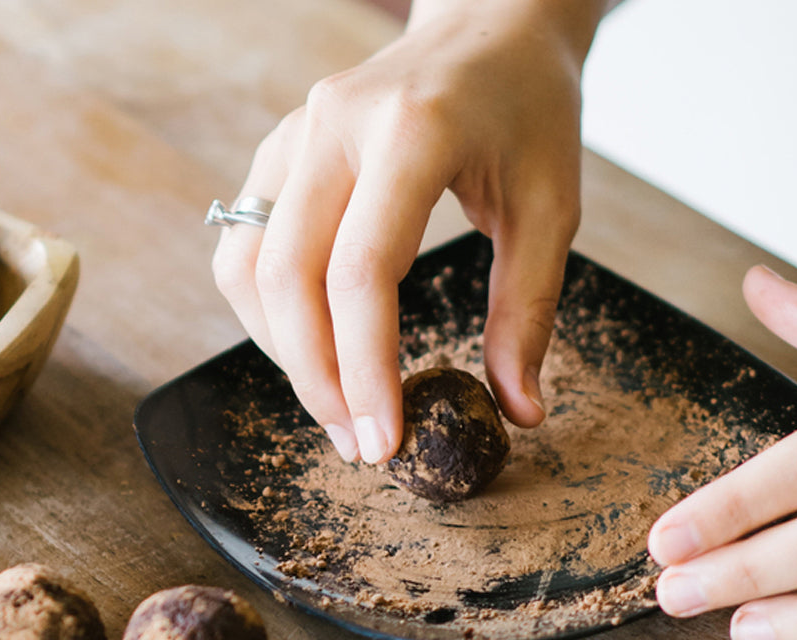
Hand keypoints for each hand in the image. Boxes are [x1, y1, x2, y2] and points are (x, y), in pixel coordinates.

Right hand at [211, 0, 602, 462]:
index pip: (361, 272)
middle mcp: (334, 124)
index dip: (364, 369)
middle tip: (357, 443)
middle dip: (315, 377)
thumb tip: (518, 411)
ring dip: (282, 351)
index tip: (385, 440)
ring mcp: (295, 132)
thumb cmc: (527, 110)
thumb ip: (530, 309)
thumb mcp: (551, 206)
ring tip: (336, 405)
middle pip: (286, 276)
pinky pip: (245, 244)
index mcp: (410, 131)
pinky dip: (268, 312)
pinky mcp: (279, 150)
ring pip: (248, 266)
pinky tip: (313, 348)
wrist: (489, 27)